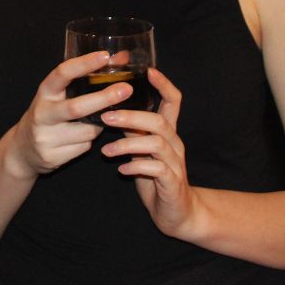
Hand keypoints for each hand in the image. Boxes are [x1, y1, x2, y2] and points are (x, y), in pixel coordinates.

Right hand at [8, 51, 129, 179]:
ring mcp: (46, 137)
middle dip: (104, 98)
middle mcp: (43, 114)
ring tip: (95, 121)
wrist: (22, 150)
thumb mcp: (60, 93)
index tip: (105, 56)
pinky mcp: (52, 156)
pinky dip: (89, 140)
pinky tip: (79, 138)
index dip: (84, 63)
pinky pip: (84, 147)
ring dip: (99, 125)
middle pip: (76, 107)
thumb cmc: (49, 114)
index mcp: (45, 92)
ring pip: (87, 131)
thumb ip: (87, 77)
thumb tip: (121, 58)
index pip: (63, 73)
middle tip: (126, 89)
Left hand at [99, 68, 196, 240]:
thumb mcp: (141, 150)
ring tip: (107, 150)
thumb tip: (111, 110)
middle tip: (107, 117)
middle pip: (160, 121)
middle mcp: (175, 144)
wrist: (177, 213)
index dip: (164, 84)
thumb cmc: (155, 178)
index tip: (148, 70)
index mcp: (168, 133)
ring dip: (129, 144)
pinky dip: (137, 167)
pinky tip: (122, 169)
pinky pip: (156, 170)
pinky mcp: (172, 183)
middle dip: (133, 116)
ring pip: (157, 144)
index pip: (173, 101)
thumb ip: (132, 131)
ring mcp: (175, 163)